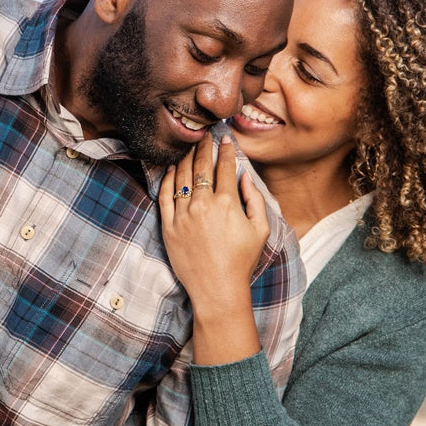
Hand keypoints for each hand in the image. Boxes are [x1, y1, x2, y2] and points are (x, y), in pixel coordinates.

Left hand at [159, 134, 268, 326]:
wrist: (217, 289)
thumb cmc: (241, 261)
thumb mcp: (260, 230)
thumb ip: (255, 199)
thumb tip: (244, 176)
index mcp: (227, 203)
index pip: (225, 167)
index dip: (226, 150)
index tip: (225, 140)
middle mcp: (203, 204)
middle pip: (201, 166)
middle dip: (203, 147)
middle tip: (204, 136)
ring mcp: (183, 215)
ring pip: (182, 177)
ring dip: (186, 158)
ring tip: (189, 148)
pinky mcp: (168, 226)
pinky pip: (164, 195)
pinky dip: (168, 178)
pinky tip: (172, 169)